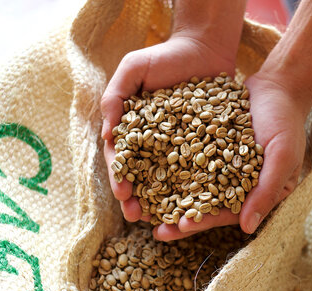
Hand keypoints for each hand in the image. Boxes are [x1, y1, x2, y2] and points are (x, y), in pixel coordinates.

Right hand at [101, 35, 236, 223]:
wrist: (204, 48)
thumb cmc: (164, 56)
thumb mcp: (133, 69)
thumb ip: (115, 96)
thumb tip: (106, 133)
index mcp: (134, 131)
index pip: (123, 160)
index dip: (120, 178)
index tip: (122, 194)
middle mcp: (155, 144)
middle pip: (144, 177)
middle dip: (138, 199)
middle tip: (137, 217)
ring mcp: (180, 147)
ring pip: (170, 180)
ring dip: (165, 202)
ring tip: (164, 221)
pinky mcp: (205, 145)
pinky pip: (200, 169)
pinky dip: (197, 188)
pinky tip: (197, 205)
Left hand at [154, 72, 306, 239]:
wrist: (278, 85)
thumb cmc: (286, 122)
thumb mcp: (282, 156)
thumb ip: (266, 191)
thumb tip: (247, 229)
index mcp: (254, 194)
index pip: (226, 213)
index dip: (203, 221)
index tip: (180, 227)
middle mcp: (233, 183)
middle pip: (204, 204)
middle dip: (180, 217)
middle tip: (155, 230)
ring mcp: (218, 164)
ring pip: (190, 185)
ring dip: (169, 196)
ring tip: (143, 208)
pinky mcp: (206, 145)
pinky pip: (186, 158)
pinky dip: (169, 165)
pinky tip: (146, 169)